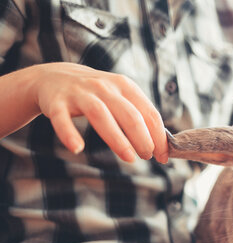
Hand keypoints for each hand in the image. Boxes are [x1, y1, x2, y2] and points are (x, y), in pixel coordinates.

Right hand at [29, 63, 167, 162]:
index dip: (159, 136)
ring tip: (130, 158)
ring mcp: (80, 93)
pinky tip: (77, 148)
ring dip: (118, 139)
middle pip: (129, 115)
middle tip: (148, 156)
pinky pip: (62, 119)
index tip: (163, 156)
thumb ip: (139, 115)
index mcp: (124, 86)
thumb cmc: (96, 94)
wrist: (53, 77)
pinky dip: (69, 133)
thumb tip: (161, 145)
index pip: (148, 112)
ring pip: (101, 116)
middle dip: (143, 138)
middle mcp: (104, 87)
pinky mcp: (56, 102)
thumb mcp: (120, 97)